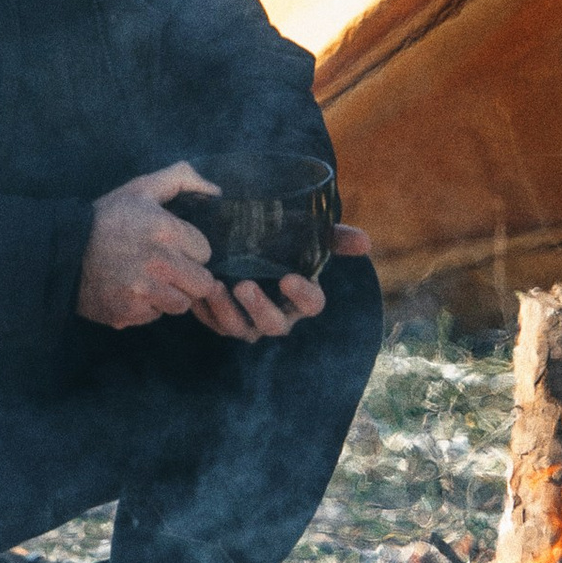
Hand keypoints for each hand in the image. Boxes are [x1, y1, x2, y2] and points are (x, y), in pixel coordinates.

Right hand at [76, 165, 221, 328]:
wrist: (60, 251)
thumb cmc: (105, 218)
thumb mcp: (140, 188)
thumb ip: (181, 178)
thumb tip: (216, 190)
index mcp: (165, 230)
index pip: (205, 251)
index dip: (190, 249)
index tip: (172, 246)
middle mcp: (158, 263)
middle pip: (201, 283)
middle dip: (188, 276)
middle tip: (166, 267)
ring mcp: (143, 291)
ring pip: (181, 304)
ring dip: (170, 295)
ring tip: (149, 280)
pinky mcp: (129, 313)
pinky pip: (156, 316)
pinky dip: (147, 308)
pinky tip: (131, 292)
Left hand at [192, 223, 373, 342]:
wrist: (243, 246)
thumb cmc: (281, 244)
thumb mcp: (307, 234)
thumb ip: (335, 236)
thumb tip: (365, 241)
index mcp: (301, 296)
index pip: (312, 304)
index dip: (302, 294)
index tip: (288, 278)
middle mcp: (277, 315)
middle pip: (274, 324)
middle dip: (259, 308)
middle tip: (244, 286)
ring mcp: (248, 322)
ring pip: (240, 328)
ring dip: (226, 311)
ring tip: (214, 286)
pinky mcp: (222, 321)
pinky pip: (213, 323)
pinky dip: (204, 309)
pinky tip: (196, 291)